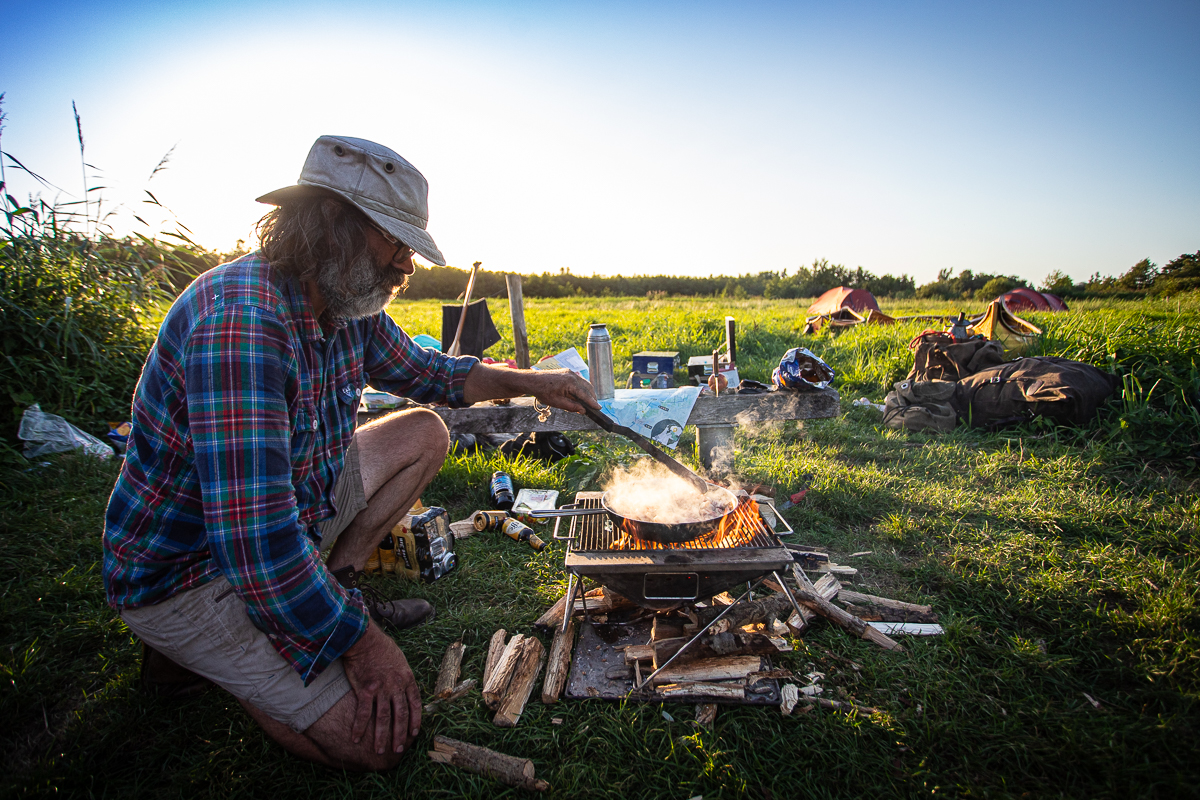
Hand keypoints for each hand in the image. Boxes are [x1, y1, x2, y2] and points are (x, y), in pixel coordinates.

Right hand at [341, 622, 420, 754]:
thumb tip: (404, 686)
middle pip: (401, 716)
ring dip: (381, 737)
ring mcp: (382, 689)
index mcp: (408, 678)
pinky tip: (356, 738)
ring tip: (379, 751)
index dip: (415, 721)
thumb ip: (402, 676)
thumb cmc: (381, 647)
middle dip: (400, 735)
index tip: (413, 734)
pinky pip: (363, 713)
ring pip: (383, 718)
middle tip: (397, 750)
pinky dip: (359, 727)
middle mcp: (397, 686)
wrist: (365, 639)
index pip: (415, 704)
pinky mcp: (365, 690)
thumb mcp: (400, 660)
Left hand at [530, 369, 599, 413]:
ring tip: (587, 403)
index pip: (585, 394)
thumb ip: (572, 406)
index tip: (598, 408)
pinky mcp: (567, 372)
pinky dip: (581, 388)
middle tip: (594, 407)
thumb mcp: (557, 402)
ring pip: (584, 384)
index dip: (592, 402)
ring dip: (587, 393)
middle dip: (592, 397)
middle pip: (587, 387)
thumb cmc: (543, 391)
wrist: (532, 381)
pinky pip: (578, 381)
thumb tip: (583, 410)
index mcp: (571, 382)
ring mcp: (570, 373)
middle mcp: (572, 375)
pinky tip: (579, 396)